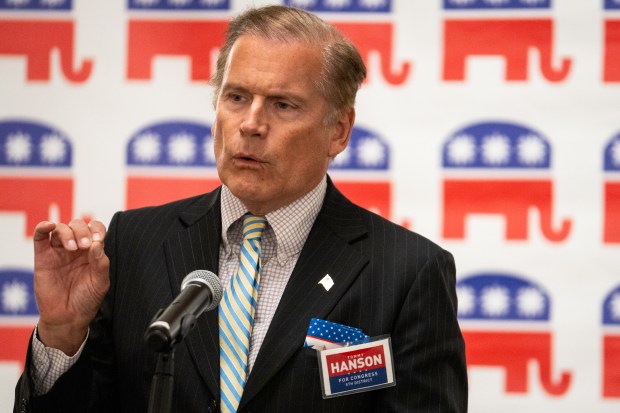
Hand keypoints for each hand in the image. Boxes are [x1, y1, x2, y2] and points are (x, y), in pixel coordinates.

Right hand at [33, 219, 109, 355]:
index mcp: (92, 251)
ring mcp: (58, 251)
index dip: (97, 229)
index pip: (95, 229)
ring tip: (72, 247)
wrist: (67, 318)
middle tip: (84, 246)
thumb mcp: (100, 283)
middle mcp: (76, 248)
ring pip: (61, 228)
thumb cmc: (87, 300)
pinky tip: (49, 226)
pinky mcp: (42, 257)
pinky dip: (43, 227)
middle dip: (82, 231)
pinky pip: (40, 237)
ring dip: (67, 232)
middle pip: (78, 225)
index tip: (98, 239)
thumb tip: (97, 243)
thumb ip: (101, 263)